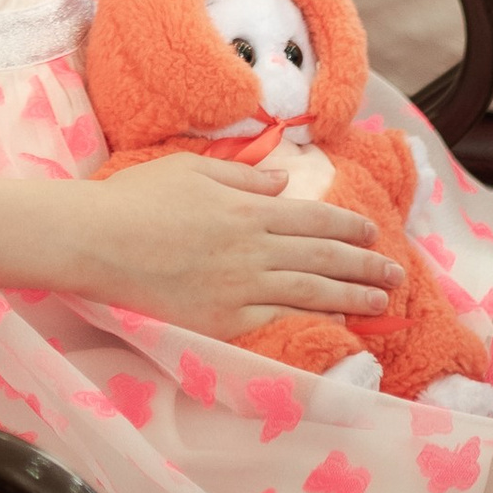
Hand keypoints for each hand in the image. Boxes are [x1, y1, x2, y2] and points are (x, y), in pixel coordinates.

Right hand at [69, 150, 401, 339]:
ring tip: (382, 302)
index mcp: (248, 207)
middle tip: (396, 274)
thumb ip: (243, 174)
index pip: (314, 217)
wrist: (96, 241)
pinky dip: (313, 322)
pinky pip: (279, 322)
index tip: (372, 233)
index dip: (349, 226)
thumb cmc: (138, 199)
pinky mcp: (224, 320)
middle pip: (324, 257)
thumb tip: (282, 182)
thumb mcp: (193, 167)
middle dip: (366, 265)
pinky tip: (336, 325)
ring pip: (313, 291)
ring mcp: (241, 287)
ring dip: (355, 296)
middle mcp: (254, 247)